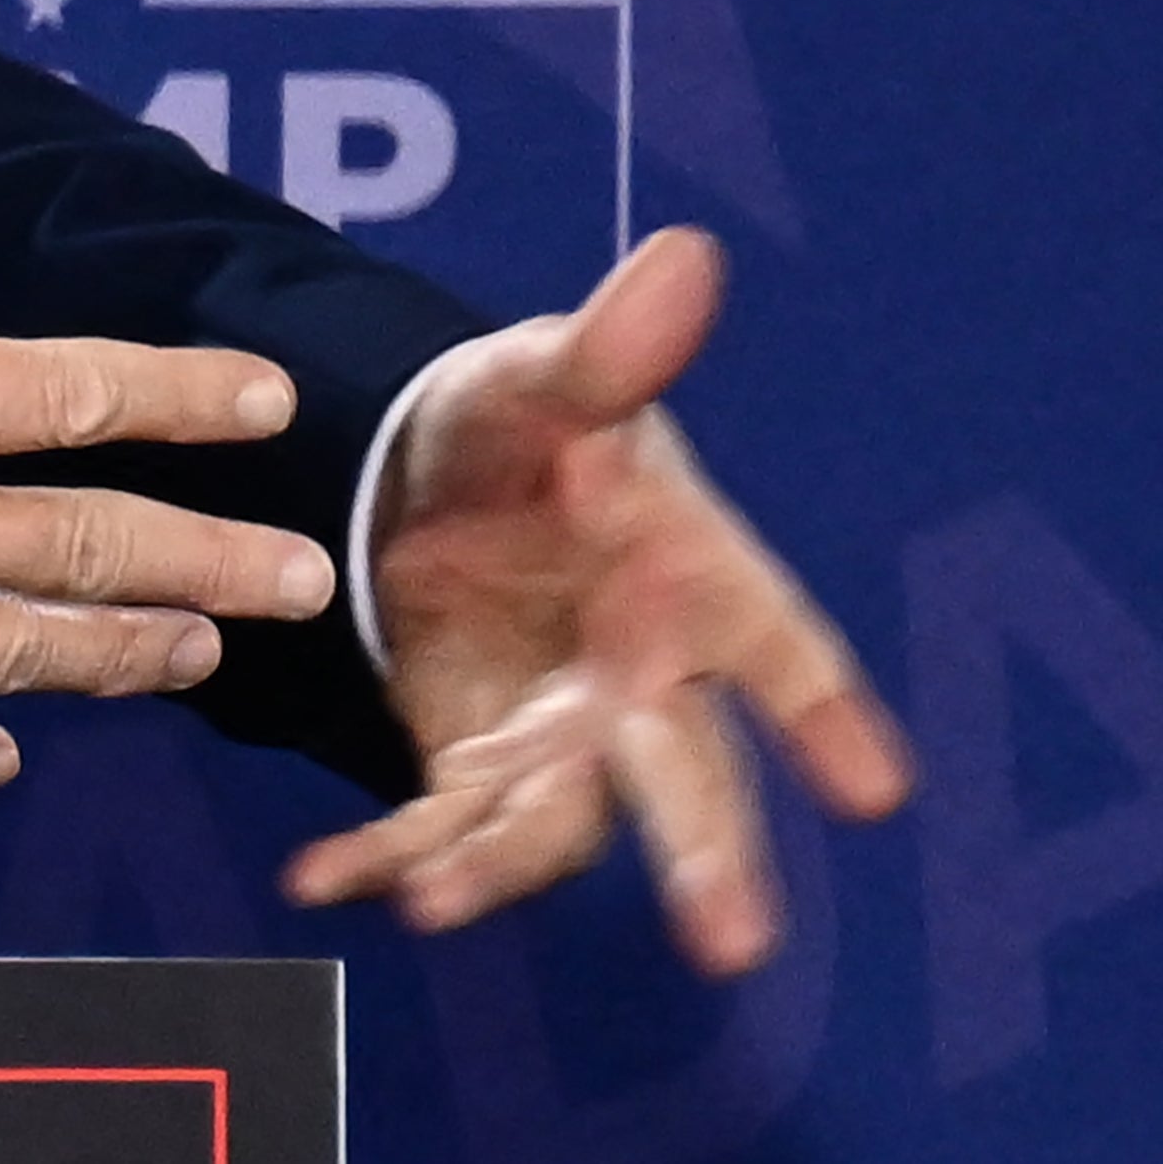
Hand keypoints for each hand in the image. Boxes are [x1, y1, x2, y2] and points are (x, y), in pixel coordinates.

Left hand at [283, 228, 909, 973]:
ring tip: (438, 902)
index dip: (825, 714)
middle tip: (733, 940)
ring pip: (553, 821)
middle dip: (706, 854)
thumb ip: (607, 351)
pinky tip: (325, 879)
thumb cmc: (522, 426)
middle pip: (684, 774)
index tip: (876, 788)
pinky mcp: (471, 763)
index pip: (779, 647)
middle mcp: (641, 679)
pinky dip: (389, 856)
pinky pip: (441, 826)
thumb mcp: (541, 380)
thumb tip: (684, 261)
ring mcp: (558, 735)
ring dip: (500, 866)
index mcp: (691, 580)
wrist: (425, 475)